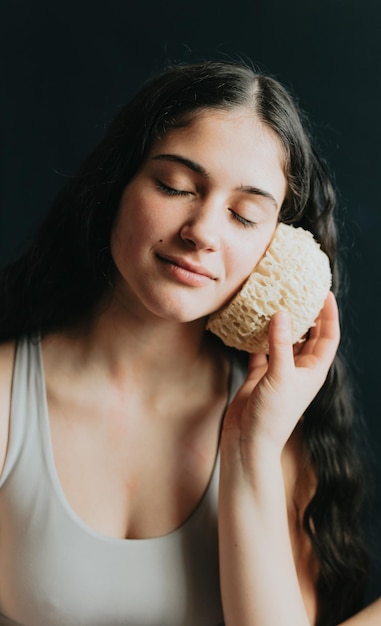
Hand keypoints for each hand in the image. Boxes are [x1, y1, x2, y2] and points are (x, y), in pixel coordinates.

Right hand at [222, 291, 339, 453]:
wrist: (249, 440)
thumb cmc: (273, 416)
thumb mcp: (280, 375)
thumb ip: (281, 343)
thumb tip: (282, 313)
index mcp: (314, 370)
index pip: (328, 336)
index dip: (329, 314)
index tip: (324, 292)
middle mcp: (299, 369)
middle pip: (308, 335)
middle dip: (306, 314)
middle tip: (298, 291)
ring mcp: (280, 371)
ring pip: (284, 340)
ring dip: (280, 323)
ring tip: (275, 301)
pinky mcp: (261, 375)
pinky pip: (261, 349)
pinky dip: (257, 337)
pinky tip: (251, 323)